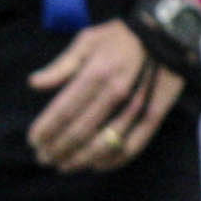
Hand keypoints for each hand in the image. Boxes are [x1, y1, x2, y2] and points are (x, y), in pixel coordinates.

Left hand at [28, 19, 182, 171]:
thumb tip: (33, 83)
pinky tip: (96, 166)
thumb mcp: (87, 40)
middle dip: (58, 148)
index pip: (63, 110)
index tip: (33, 141)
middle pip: (80, 130)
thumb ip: (61, 65)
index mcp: (95, 73)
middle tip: (43, 158)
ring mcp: (136, 105)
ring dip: (80, 159)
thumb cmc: (120, 37)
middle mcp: (114, 92)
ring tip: (63, 166)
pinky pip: (133, 145)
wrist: (167, 33)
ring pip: (104, 143)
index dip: (46, 129)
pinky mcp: (154, 114)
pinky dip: (113, 160)